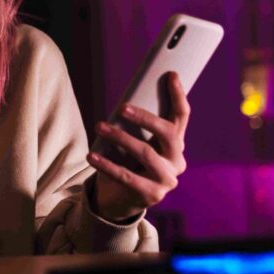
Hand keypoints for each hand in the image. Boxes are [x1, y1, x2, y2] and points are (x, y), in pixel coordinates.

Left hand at [87, 71, 189, 222]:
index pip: (181, 117)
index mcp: (176, 144)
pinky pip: (127, 177)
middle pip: (167, 133)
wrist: (120, 199)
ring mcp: (167, 180)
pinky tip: (91, 155)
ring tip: (99, 126)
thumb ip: (137, 126)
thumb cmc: (127, 162)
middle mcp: (177, 161)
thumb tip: (126, 102)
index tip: (171, 75)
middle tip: (122, 107)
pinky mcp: (152, 195)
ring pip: (146, 153)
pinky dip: (107, 165)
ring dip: (120, 137)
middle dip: (145, 117)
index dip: (178, 95)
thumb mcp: (134, 142)